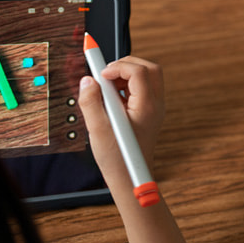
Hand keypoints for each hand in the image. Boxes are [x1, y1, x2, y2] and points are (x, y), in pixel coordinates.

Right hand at [79, 57, 164, 187]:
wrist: (130, 177)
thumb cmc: (116, 158)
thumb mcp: (98, 129)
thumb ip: (91, 102)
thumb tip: (88, 80)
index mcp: (147, 107)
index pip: (139, 72)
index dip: (118, 67)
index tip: (100, 74)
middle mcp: (155, 104)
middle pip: (150, 69)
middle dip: (126, 65)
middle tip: (105, 74)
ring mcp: (154, 108)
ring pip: (147, 77)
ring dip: (125, 75)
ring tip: (105, 88)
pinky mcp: (148, 111)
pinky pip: (142, 88)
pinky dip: (126, 85)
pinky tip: (110, 99)